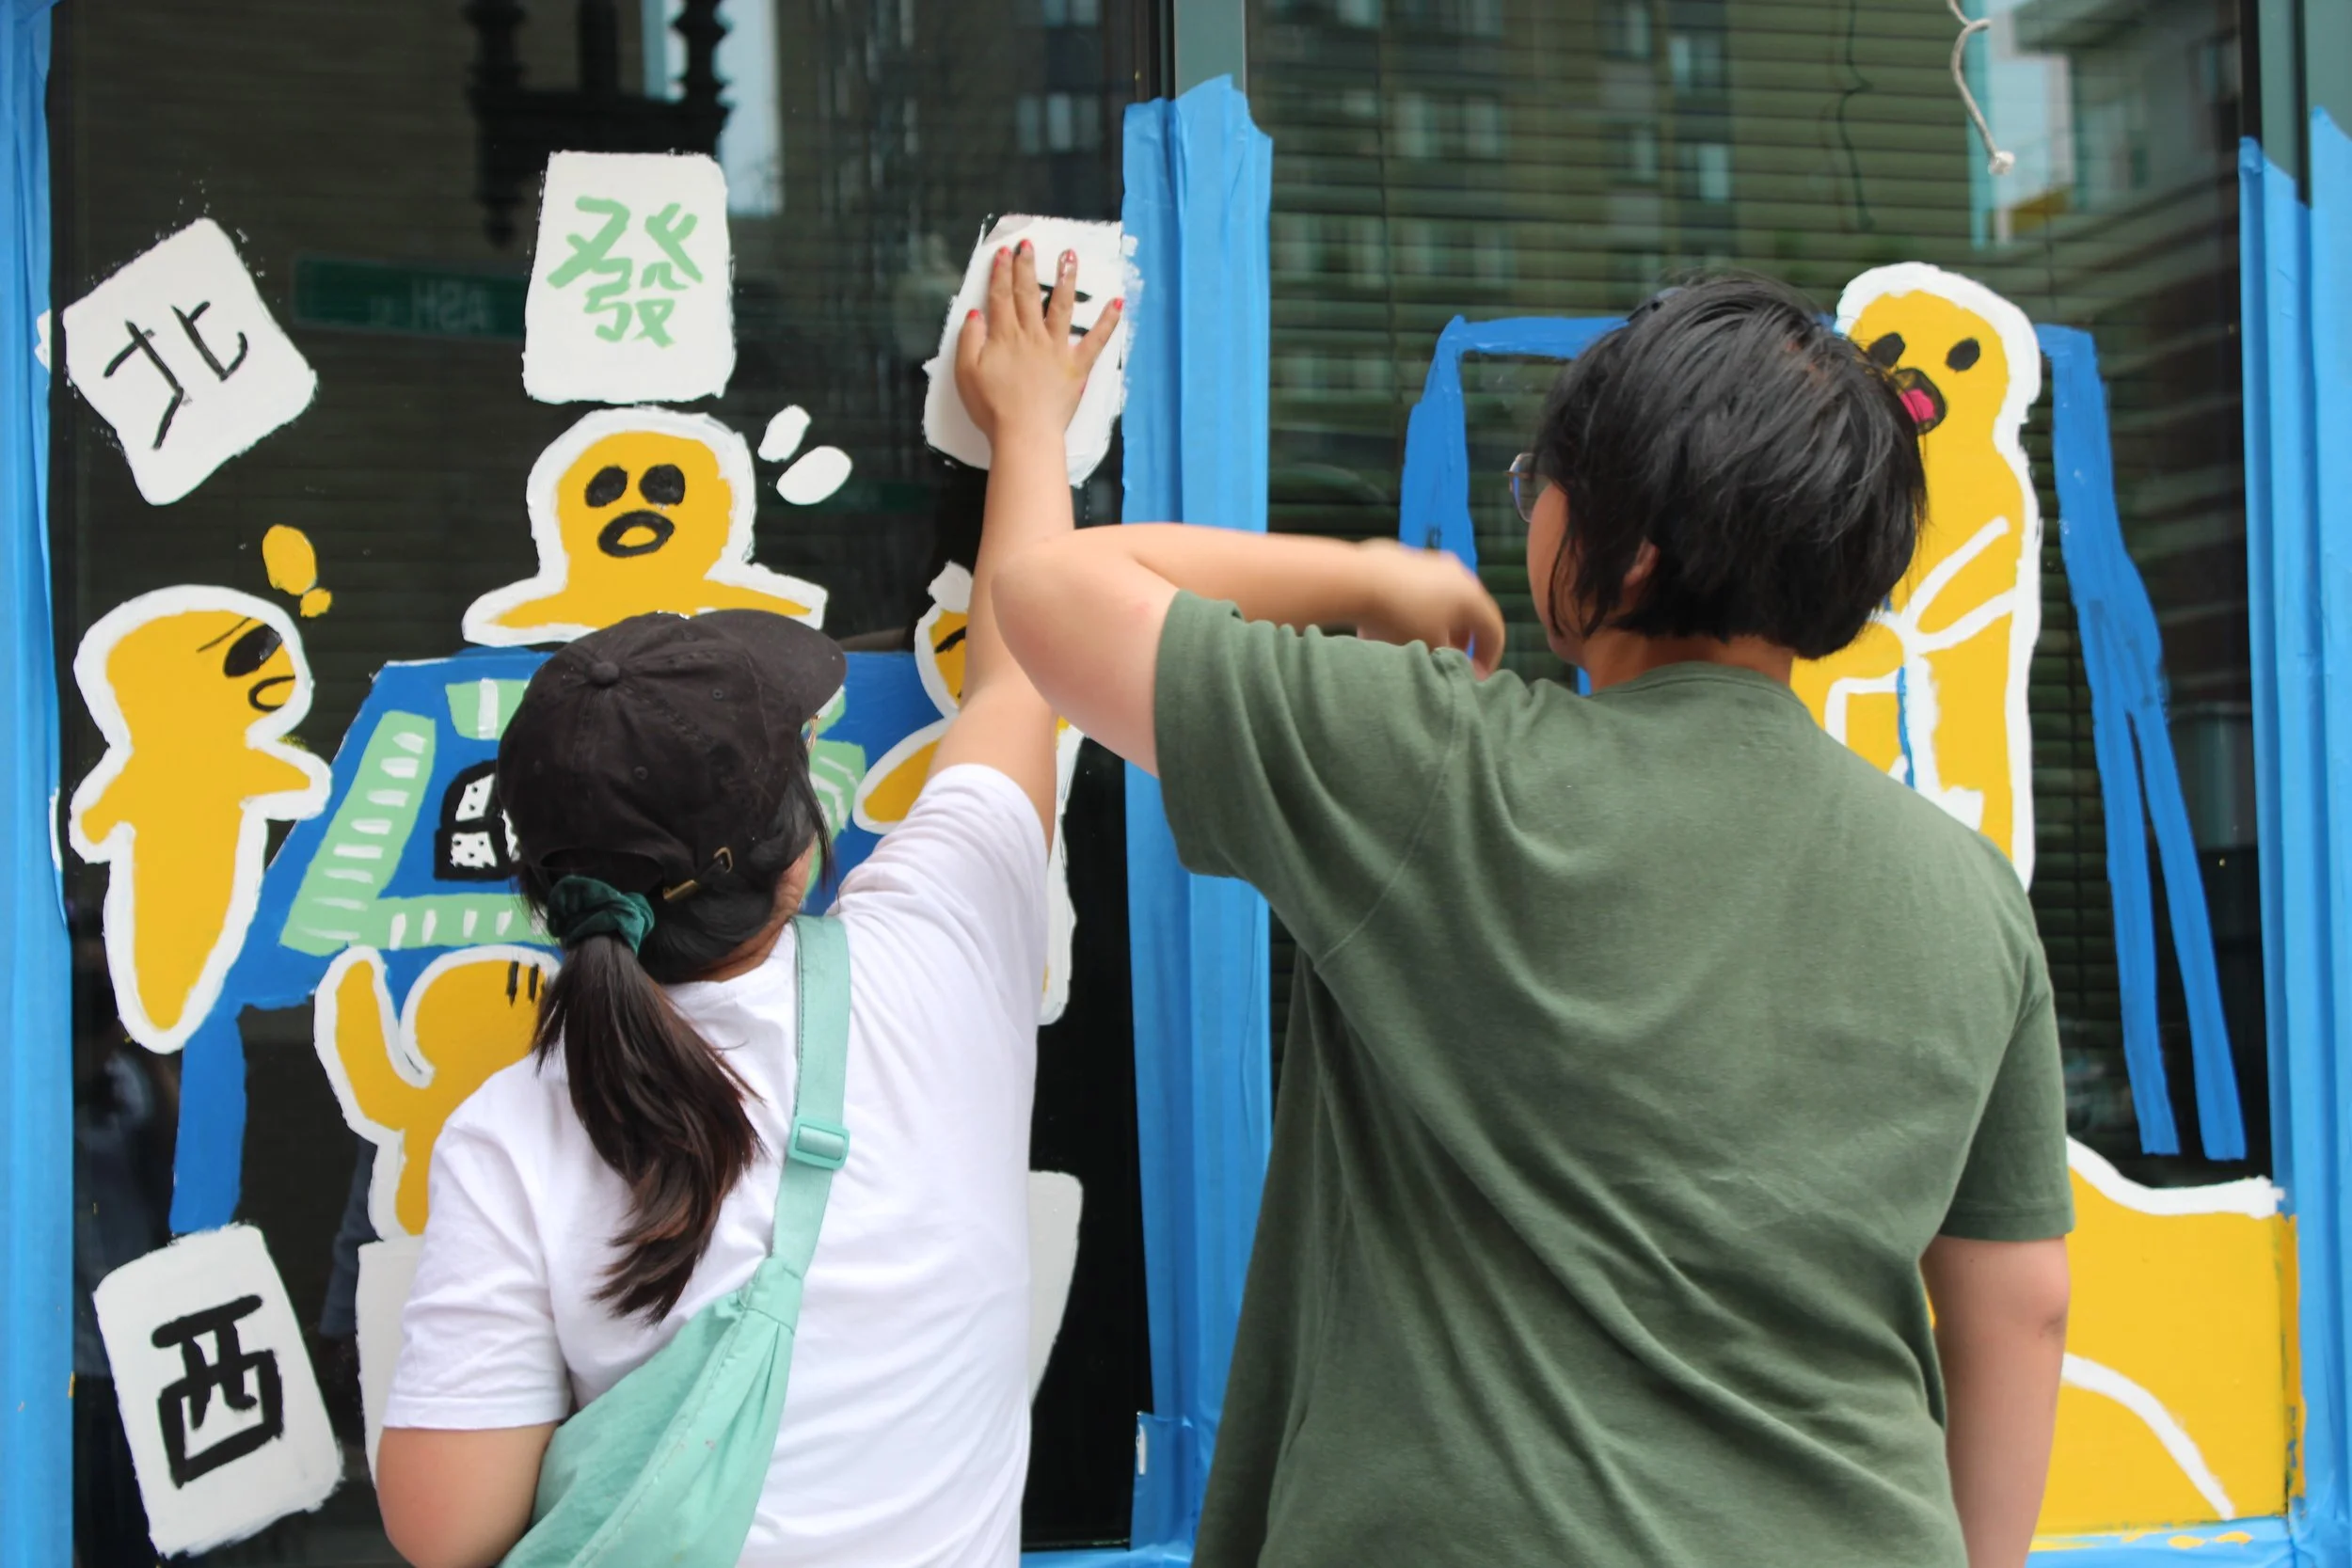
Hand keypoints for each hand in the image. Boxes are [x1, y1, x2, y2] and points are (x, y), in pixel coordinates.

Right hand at [954, 239, 1121, 446]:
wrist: (1025, 432)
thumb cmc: (992, 408)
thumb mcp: (966, 373)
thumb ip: (969, 340)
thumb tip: (976, 313)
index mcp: (1004, 336)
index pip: (1001, 296)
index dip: (1000, 273)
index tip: (1003, 253)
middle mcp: (1032, 335)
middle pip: (1028, 294)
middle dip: (1027, 267)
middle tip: (1028, 244)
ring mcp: (1057, 348)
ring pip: (1062, 306)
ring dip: (1066, 279)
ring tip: (1069, 256)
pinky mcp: (1077, 365)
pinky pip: (1096, 340)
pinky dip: (1108, 321)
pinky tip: (1118, 302)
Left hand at [1352, 538, 1507, 674]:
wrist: (1358, 580)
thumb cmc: (1401, 618)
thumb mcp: (1430, 648)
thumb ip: (1452, 660)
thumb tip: (1458, 663)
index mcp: (1472, 596)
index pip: (1494, 631)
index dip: (1489, 659)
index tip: (1476, 679)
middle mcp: (1459, 574)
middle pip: (1469, 614)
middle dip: (1462, 641)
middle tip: (1449, 661)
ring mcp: (1432, 562)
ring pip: (1444, 600)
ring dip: (1438, 625)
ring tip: (1419, 646)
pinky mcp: (1406, 557)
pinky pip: (1421, 589)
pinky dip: (1417, 609)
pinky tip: (1394, 625)